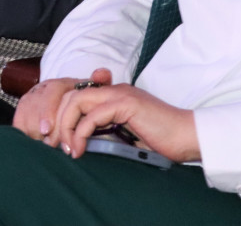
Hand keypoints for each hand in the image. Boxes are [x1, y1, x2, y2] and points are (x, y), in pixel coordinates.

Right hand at [13, 68, 112, 142]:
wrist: (65, 98)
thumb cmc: (82, 100)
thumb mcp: (93, 90)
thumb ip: (100, 82)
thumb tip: (102, 73)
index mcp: (60, 84)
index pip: (50, 94)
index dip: (46, 112)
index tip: (46, 130)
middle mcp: (41, 90)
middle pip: (36, 110)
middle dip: (42, 131)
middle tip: (51, 145)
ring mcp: (29, 100)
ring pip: (25, 119)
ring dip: (35, 135)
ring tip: (47, 146)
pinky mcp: (21, 112)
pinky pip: (17, 125)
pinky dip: (25, 136)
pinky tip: (34, 144)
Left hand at [51, 77, 198, 163]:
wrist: (185, 135)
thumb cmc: (159, 139)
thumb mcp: (123, 134)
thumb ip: (103, 132)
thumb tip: (75, 143)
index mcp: (114, 95)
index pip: (75, 95)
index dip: (60, 115)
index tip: (57, 141)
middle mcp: (115, 89)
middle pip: (70, 94)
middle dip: (56, 120)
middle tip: (55, 146)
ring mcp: (121, 94)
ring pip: (76, 100)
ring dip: (65, 126)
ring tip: (66, 148)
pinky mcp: (127, 104)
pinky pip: (92, 116)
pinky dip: (80, 134)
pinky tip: (80, 150)